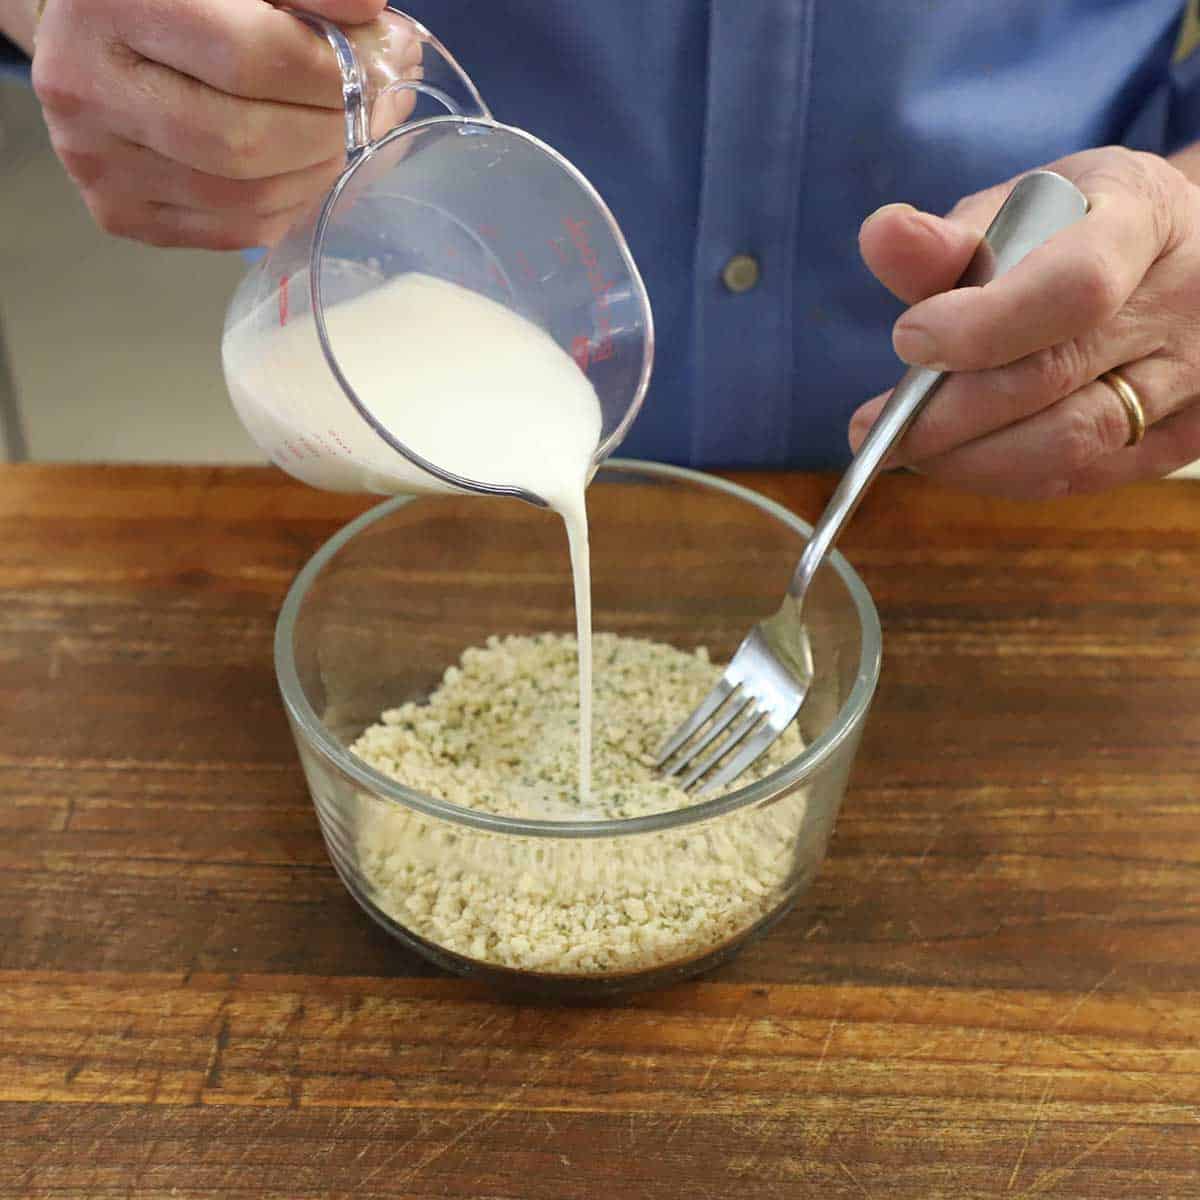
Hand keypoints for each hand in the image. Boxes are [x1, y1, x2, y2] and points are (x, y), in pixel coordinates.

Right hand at [31, 0, 390, 248]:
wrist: (92, 32)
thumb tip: (379, 25)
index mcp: (109, 3)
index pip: (252, 57)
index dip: (334, 69)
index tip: (386, 56)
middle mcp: (88, 89)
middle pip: (247, 141)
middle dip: (335, 127)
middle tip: (380, 103)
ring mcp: (100, 162)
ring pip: (248, 198)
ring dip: (322, 169)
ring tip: (352, 130)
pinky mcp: (122, 213)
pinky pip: (238, 230)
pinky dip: (293, 202)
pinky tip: (310, 165)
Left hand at [850, 146, 1199, 497]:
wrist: (1178, 262)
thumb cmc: (1080, 231)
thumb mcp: (1025, 208)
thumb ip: (952, 238)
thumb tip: (883, 236)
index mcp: (1147, 220)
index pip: (1074, 286)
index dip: (983, 325)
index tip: (907, 339)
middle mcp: (1182, 305)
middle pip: (1057, 378)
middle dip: (947, 412)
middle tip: (874, 425)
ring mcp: (1191, 380)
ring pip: (1069, 444)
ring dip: (967, 457)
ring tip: (908, 446)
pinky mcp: (1179, 441)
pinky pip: (1080, 478)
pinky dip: (1003, 475)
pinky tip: (958, 458)